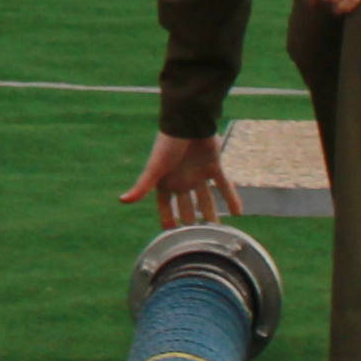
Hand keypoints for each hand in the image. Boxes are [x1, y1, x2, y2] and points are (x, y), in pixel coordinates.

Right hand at [120, 133, 241, 226]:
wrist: (188, 122)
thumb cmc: (168, 144)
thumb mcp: (155, 168)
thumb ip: (142, 186)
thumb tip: (122, 201)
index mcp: (166, 180)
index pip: (166, 205)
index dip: (168, 218)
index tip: (171, 235)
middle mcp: (182, 179)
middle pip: (187, 206)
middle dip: (191, 221)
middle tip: (197, 239)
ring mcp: (198, 174)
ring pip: (206, 199)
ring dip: (212, 214)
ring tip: (218, 231)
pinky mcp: (214, 166)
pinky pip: (224, 185)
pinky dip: (231, 198)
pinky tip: (238, 213)